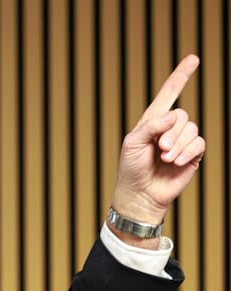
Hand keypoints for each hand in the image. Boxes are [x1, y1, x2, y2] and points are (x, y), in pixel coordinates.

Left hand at [112, 54, 204, 227]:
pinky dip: (187, 152)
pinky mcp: (192, 155)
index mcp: (152, 120)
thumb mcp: (132, 143)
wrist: (140, 193)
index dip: (181, 76)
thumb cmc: (131, 168)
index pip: (169, 94)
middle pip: (182, 115)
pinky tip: (176, 163)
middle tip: (159, 149)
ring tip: (164, 158)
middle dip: (171, 132)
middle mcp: (169, 128)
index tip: (193, 58)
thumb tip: (173, 115)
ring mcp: (182, 141)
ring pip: (192, 129)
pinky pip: (199, 144)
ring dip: (178, 145)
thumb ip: (151, 126)